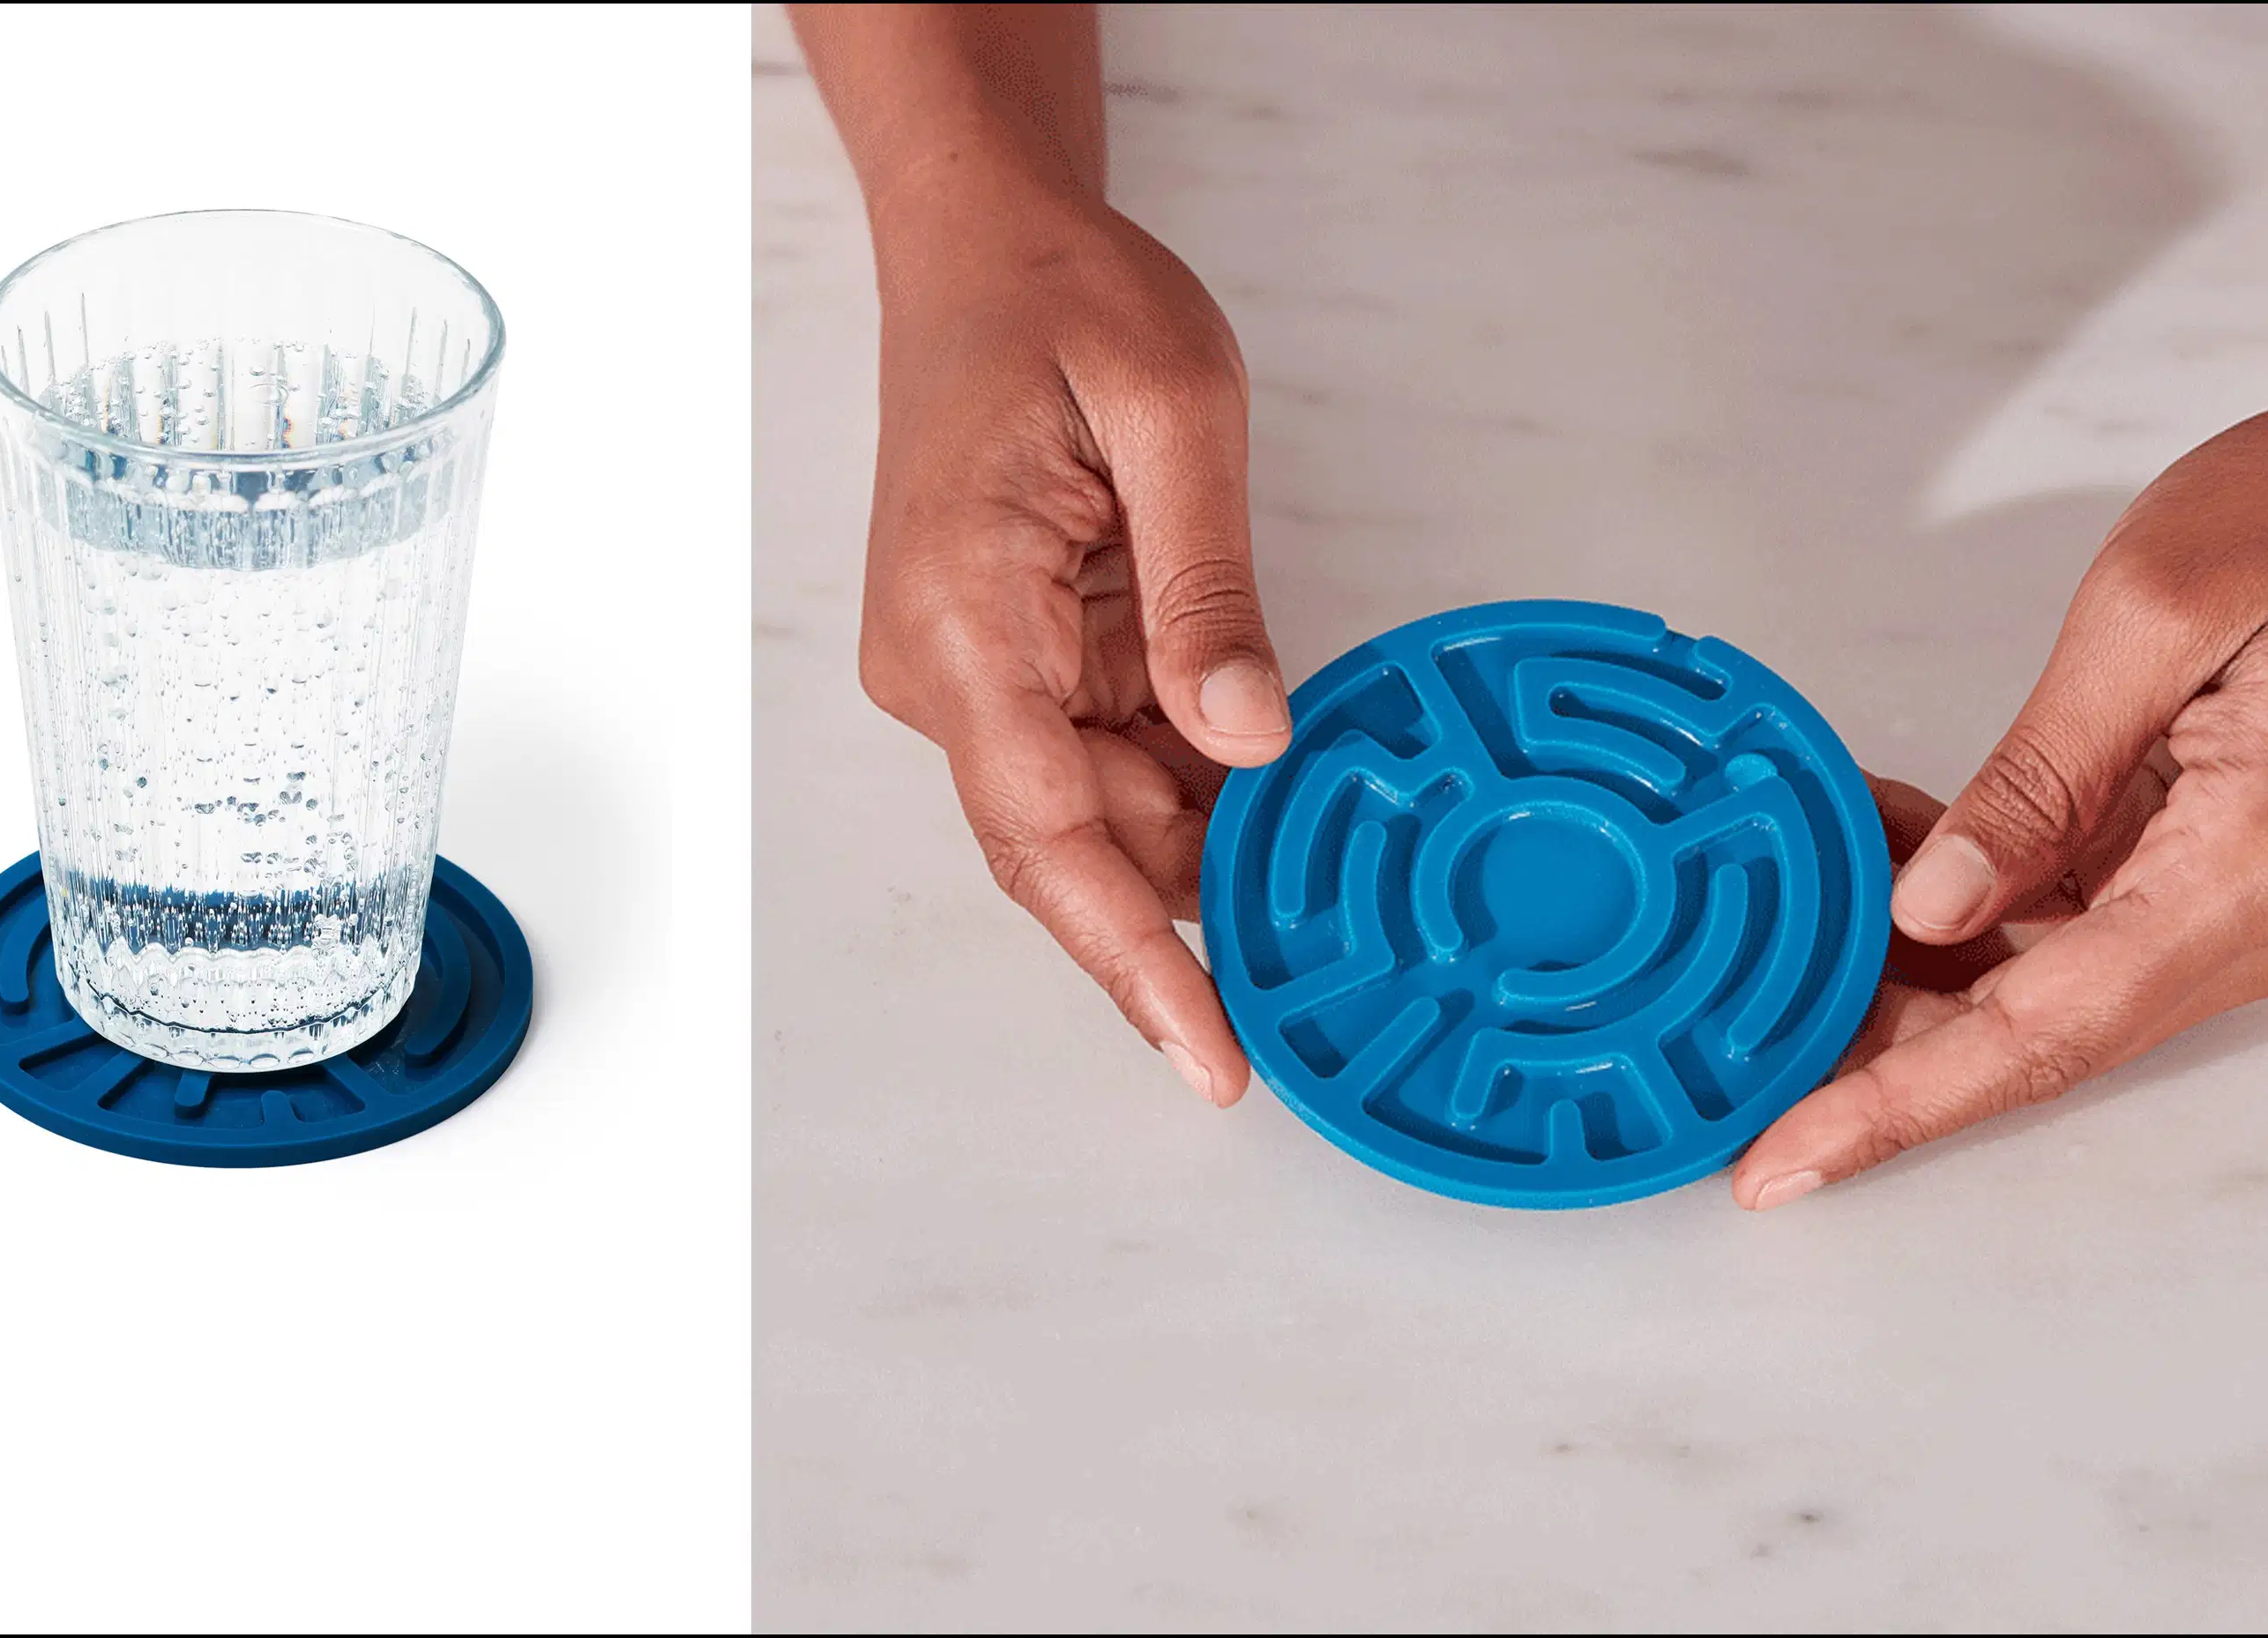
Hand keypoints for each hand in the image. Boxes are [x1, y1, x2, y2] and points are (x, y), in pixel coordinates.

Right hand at [854, 184, 1290, 1106]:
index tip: (1209, 1052)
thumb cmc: (1060, 299)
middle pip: (1067, 842)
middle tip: (1326, 975)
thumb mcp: (1177, 417)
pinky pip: (1097, 749)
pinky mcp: (1005, 654)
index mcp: (963, 616)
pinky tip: (1267, 785)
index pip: (1043, 831)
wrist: (981, 238)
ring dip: (1197, 836)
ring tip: (1320, 871)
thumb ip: (1211, 592)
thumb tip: (1253, 743)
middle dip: (1189, 911)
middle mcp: (942, 664)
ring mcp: (966, 666)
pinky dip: (1183, 775)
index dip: (1131, 956)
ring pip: (1089, 806)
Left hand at [1734, 358, 2267, 1208]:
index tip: (1785, 1159)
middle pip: (2035, 1036)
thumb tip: (1932, 907)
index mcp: (2250, 870)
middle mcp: (2255, 919)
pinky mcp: (2202, 867)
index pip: (2043, 1031)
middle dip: (1879, 1068)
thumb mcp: (2148, 615)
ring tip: (1764, 969)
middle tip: (1732, 1082)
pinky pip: (2060, 924)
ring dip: (1902, 987)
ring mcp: (2233, 902)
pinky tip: (1859, 864)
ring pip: (2037, 992)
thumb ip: (2035, 776)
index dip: (1899, 1104)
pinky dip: (1954, 911)